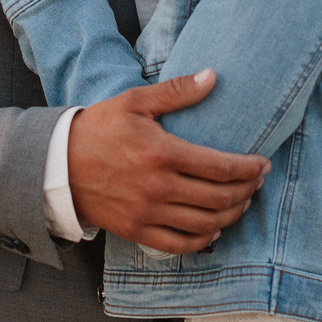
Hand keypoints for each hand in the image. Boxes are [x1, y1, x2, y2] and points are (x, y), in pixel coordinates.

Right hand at [68, 69, 270, 253]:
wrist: (58, 164)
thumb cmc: (99, 128)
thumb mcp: (135, 101)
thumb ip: (177, 91)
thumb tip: (213, 77)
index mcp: (163, 153)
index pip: (222, 167)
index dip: (250, 168)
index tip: (263, 164)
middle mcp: (159, 187)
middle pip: (220, 198)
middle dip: (247, 191)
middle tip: (257, 182)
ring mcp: (148, 213)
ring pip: (206, 224)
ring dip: (231, 215)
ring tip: (242, 203)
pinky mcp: (137, 231)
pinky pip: (180, 244)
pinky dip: (203, 240)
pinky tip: (213, 229)